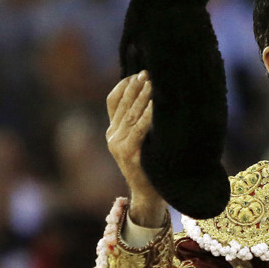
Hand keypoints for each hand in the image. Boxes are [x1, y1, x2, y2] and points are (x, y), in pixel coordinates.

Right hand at [106, 72, 166, 227]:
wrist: (148, 196)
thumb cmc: (151, 166)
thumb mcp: (142, 141)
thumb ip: (140, 123)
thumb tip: (154, 96)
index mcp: (113, 132)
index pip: (112, 101)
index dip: (123, 85)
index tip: (136, 73)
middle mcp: (112, 137)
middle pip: (123, 105)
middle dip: (135, 86)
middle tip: (147, 71)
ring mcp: (118, 146)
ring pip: (131, 115)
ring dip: (143, 96)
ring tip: (152, 82)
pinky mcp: (129, 154)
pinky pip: (139, 129)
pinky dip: (148, 115)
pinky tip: (156, 104)